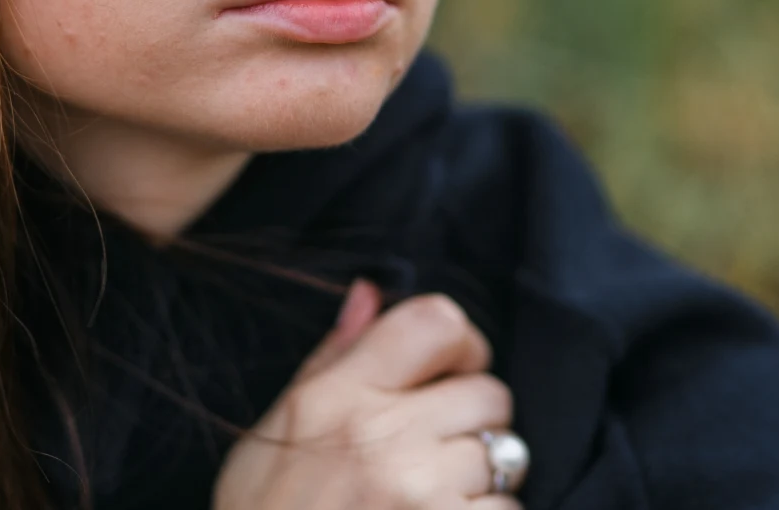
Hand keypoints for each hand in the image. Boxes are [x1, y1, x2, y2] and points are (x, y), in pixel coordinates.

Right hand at [213, 279, 520, 509]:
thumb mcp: (272, 436)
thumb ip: (330, 361)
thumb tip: (369, 292)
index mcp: (338, 396)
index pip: (436, 321)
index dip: (460, 343)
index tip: (450, 372)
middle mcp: (383, 436)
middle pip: (487, 393)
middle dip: (473, 423)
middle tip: (434, 459)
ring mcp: (420, 494)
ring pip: (506, 458)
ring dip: (481, 485)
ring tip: (428, 508)